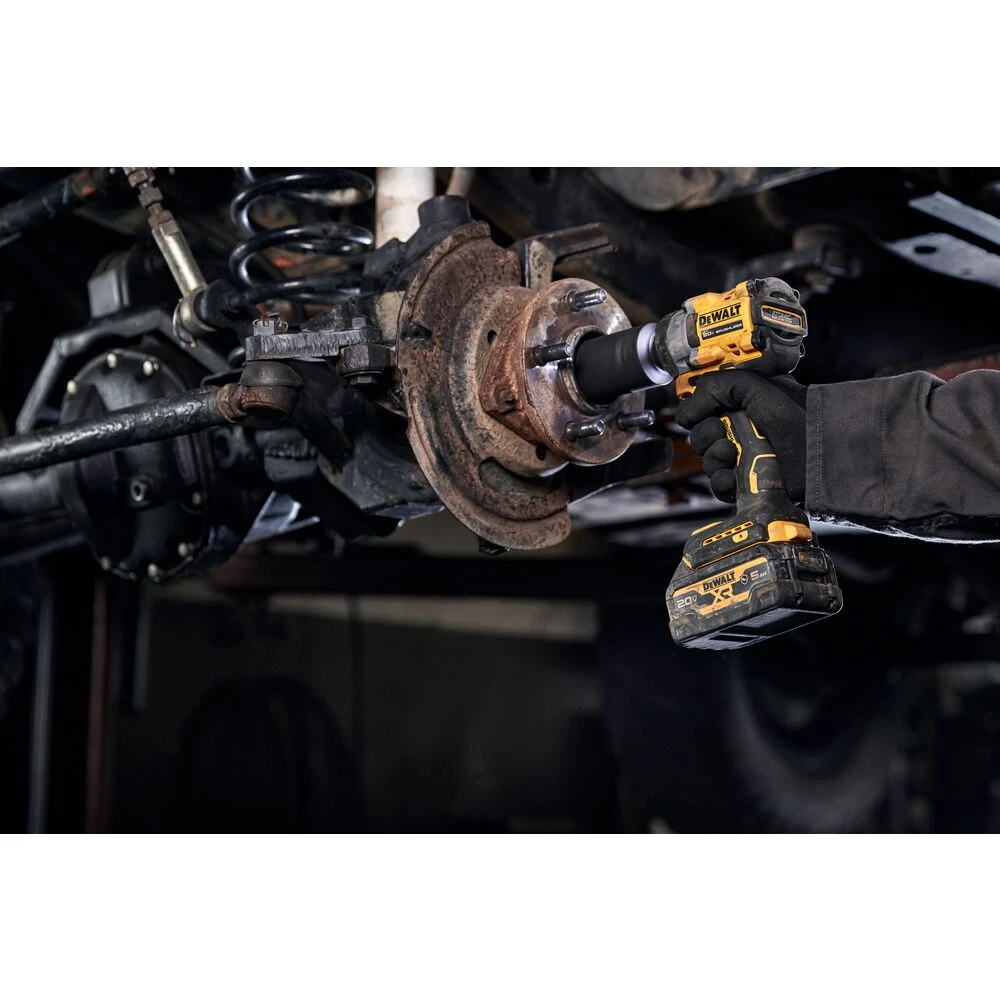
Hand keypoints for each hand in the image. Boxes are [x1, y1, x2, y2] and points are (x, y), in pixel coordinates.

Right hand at [674, 372, 807, 503]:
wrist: (819, 454)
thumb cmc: (796, 416)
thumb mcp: (756, 385)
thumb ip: (717, 386)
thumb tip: (687, 408)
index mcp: (741, 406)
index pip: (702, 410)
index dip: (697, 412)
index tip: (703, 412)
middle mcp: (740, 431)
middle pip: (700, 436)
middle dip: (705, 435)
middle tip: (722, 433)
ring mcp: (743, 458)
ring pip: (707, 461)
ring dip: (713, 458)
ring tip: (732, 455)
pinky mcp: (747, 484)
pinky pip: (719, 486)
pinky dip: (721, 482)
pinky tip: (731, 477)